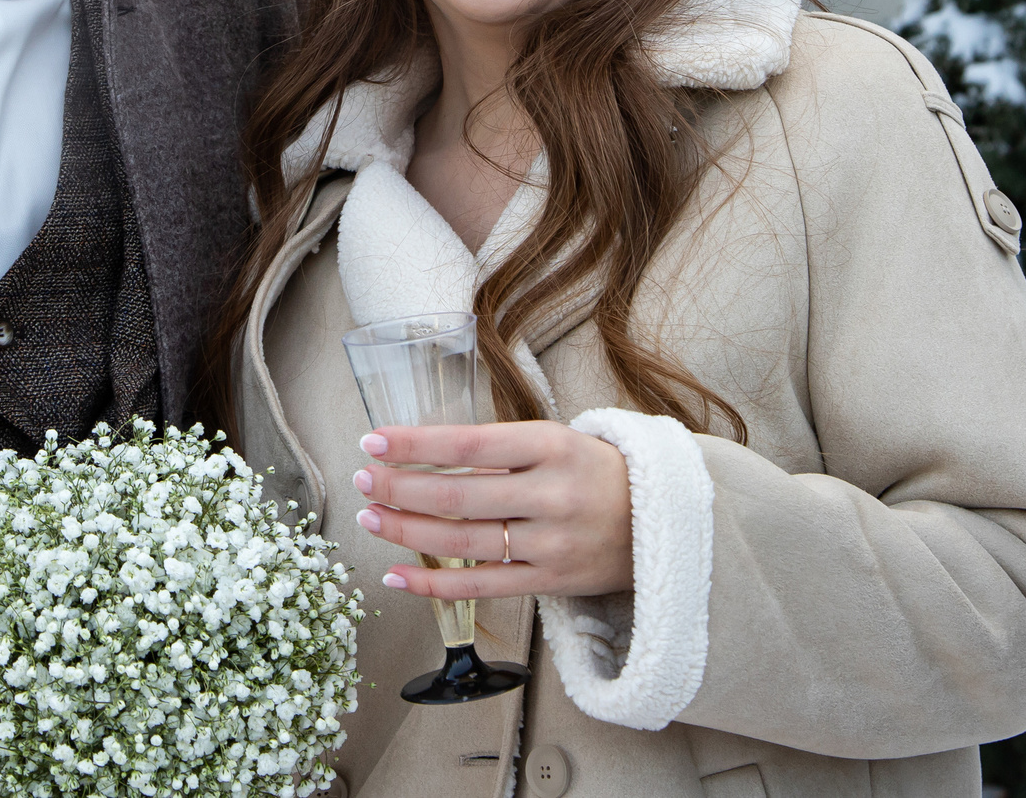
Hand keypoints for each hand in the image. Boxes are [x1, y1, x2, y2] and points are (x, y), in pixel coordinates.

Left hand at [354, 421, 631, 600]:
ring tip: (369, 517)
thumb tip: (425, 457)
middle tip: (362, 479)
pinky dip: (433, 584)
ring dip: (406, 531)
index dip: (414, 444)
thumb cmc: (597, 471)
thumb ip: (500, 450)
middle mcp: (550, 494)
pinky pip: (481, 586)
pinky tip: (395, 575)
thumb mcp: (557, 441)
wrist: (663, 520)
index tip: (373, 441)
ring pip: (462, 542)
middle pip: (457, 496)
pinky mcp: (548, 581)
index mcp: (551, 446)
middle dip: (398, 488)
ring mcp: (550, 542)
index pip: (468, 444)